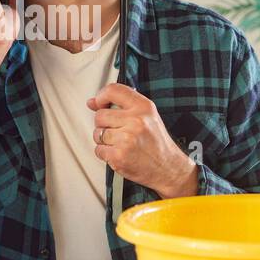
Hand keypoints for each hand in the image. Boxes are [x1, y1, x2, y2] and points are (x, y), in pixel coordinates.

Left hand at [86, 83, 198, 198]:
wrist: (168, 168)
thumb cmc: (156, 142)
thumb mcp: (148, 116)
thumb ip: (122, 106)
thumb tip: (91, 102)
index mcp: (144, 107)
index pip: (113, 90)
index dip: (101, 96)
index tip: (98, 103)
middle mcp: (136, 121)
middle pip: (100, 115)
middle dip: (103, 124)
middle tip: (117, 131)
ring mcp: (127, 139)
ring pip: (97, 134)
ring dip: (104, 140)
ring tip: (120, 143)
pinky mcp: (119, 156)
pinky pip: (99, 150)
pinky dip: (105, 154)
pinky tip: (119, 153)